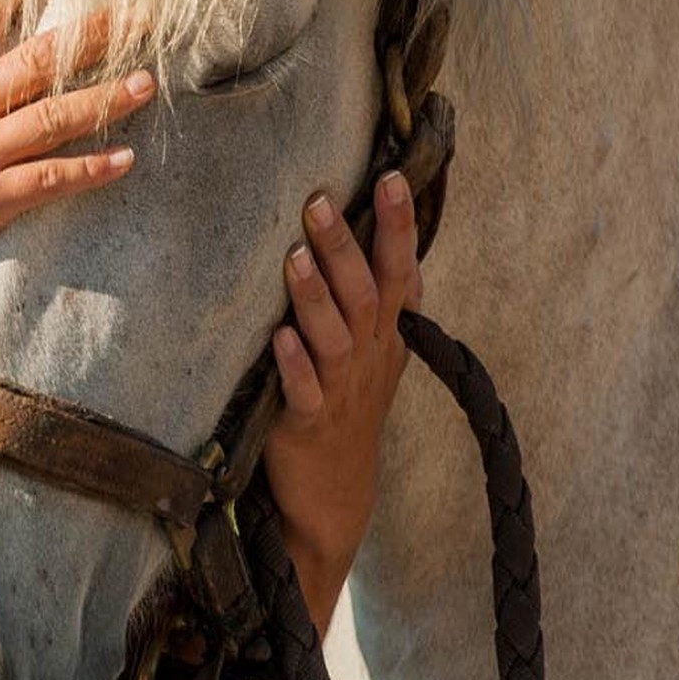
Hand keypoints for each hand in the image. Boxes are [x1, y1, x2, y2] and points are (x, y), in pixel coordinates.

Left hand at [263, 173, 420, 634]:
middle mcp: (369, 358)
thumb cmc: (343, 413)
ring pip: (334, 337)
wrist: (334, 501)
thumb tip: (368, 237)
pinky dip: (294, 364)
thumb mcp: (369, 355)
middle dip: (345, 247)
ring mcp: (341, 392)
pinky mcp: (309, 425)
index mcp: (385, 337)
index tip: (390, 178)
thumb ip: (369, 302)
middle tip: (319, 202)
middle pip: (365, 295)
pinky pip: (304, 391)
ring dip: (314, 297)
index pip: (399, 272)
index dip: (398, 228)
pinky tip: (279, 338)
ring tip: (293, 256)